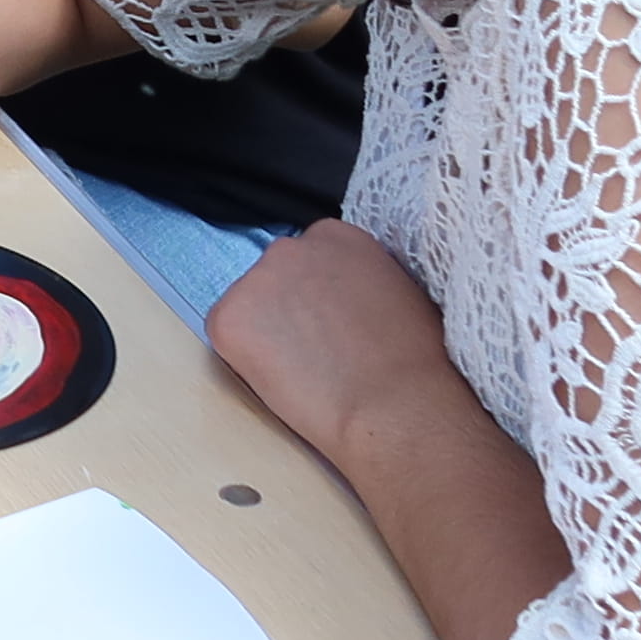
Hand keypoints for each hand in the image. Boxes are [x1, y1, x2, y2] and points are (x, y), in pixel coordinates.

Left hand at [198, 220, 455, 470]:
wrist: (395, 405)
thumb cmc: (414, 362)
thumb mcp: (397, 292)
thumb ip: (361, 280)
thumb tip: (347, 298)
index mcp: (336, 235)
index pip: (308, 261)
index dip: (315, 300)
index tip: (330, 326)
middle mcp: (291, 246)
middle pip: (275, 281)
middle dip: (287, 313)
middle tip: (316, 353)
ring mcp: (254, 279)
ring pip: (249, 311)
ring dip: (266, 337)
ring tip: (306, 373)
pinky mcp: (226, 319)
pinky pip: (227, 340)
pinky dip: (245, 363)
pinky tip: (283, 382)